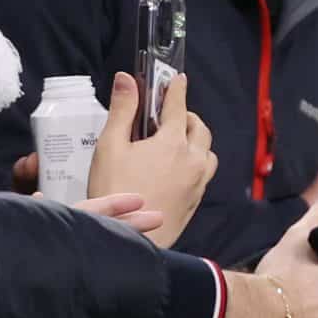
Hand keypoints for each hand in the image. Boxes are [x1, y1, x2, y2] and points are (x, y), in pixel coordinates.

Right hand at [84, 70, 212, 248]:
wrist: (130, 237)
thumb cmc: (116, 192)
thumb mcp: (110, 146)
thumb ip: (122, 110)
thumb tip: (127, 79)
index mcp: (172, 144)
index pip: (178, 106)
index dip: (176, 89)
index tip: (176, 79)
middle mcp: (192, 161)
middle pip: (199, 128)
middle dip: (186, 115)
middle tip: (167, 114)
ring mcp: (198, 182)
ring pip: (207, 152)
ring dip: (195, 140)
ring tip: (174, 141)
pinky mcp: (196, 200)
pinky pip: (204, 173)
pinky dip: (195, 162)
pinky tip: (176, 167)